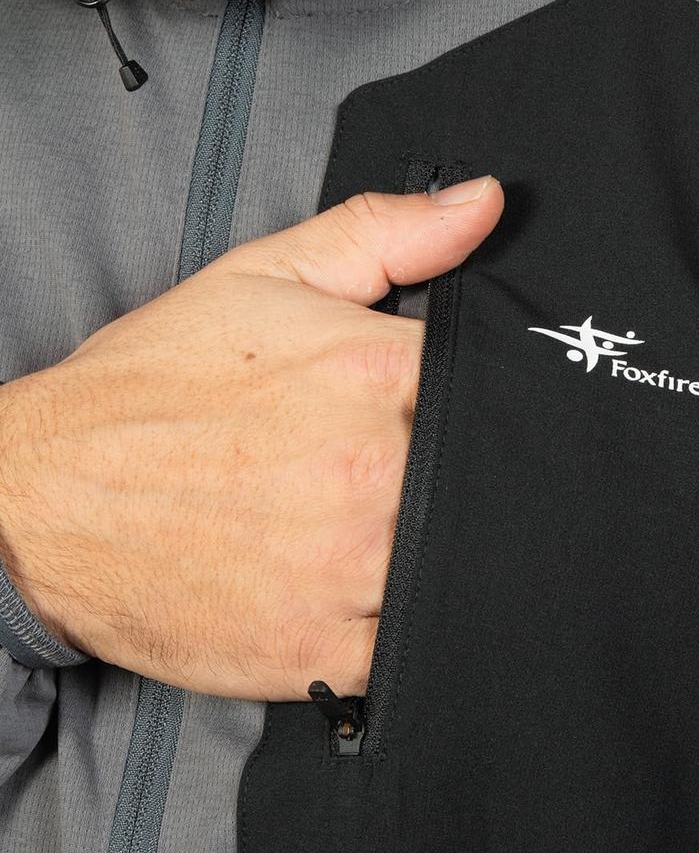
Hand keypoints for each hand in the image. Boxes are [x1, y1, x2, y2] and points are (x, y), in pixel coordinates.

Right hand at [0, 176, 503, 699]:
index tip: (466, 415)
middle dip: (468, 479)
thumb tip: (484, 202)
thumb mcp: (265, 277)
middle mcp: (371, 473)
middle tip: (422, 478)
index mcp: (372, 373)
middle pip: (487, 483)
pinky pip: (417, 645)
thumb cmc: (150, 391)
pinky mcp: (322, 651)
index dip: (495, 404)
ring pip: (461, 565)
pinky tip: (377, 593)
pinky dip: (414, 625)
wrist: (39, 500)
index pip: (499, 389)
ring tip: (398, 532)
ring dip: (450, 553)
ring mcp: (350, 570)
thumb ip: (386, 233)